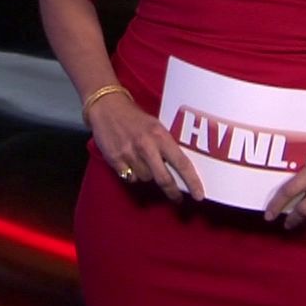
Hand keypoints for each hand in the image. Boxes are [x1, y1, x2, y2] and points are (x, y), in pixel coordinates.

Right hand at [87, 94, 205, 202]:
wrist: (106, 107)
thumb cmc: (135, 118)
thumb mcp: (156, 126)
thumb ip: (166, 145)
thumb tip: (179, 169)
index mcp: (160, 136)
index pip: (182, 163)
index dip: (192, 181)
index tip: (199, 195)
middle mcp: (146, 146)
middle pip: (164, 179)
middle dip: (173, 192)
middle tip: (178, 198)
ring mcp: (129, 154)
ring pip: (146, 179)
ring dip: (149, 176)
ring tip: (144, 163)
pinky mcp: (115, 160)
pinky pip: (130, 178)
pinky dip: (133, 175)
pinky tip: (131, 162)